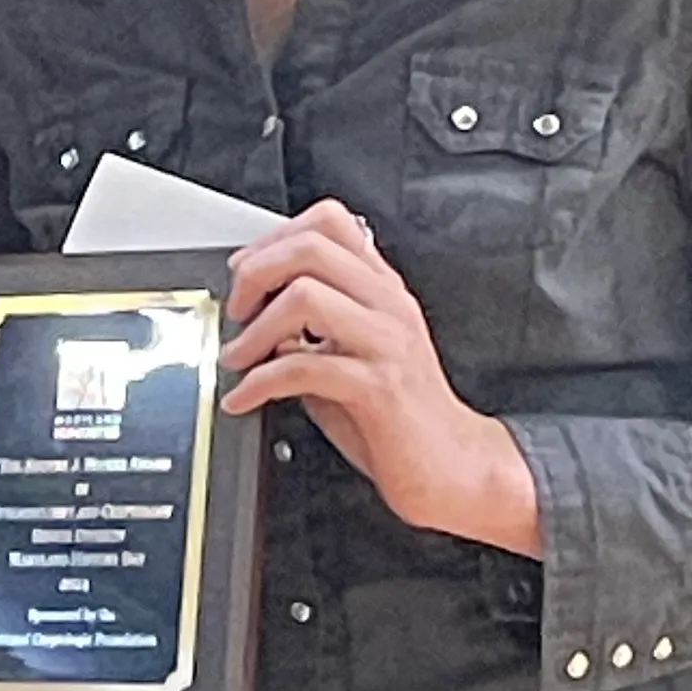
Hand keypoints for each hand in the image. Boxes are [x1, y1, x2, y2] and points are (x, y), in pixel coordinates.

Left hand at [221, 199, 540, 556]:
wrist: (453, 468)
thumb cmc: (398, 415)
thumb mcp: (351, 352)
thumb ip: (310, 325)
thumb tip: (254, 311)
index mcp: (381, 289)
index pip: (330, 222)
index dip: (275, 238)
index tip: (245, 271)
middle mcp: (388, 305)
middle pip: (310, 248)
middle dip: (256, 274)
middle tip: (238, 312)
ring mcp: (387, 343)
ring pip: (305, 296)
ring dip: (254, 329)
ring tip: (238, 358)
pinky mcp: (380, 387)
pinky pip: (304, 367)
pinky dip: (258, 383)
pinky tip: (245, 397)